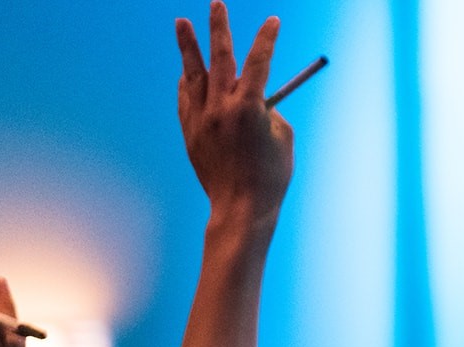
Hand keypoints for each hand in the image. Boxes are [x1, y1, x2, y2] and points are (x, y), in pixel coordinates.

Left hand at [177, 3, 292, 219]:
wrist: (239, 209)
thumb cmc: (270, 178)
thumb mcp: (282, 140)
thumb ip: (270, 113)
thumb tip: (257, 99)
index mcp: (250, 108)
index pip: (259, 62)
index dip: (267, 38)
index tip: (272, 21)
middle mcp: (222, 108)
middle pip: (221, 58)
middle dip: (219, 28)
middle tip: (215, 4)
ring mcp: (202, 119)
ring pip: (193, 74)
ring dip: (188, 47)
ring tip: (181, 23)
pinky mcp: (190, 132)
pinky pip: (185, 99)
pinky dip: (187, 83)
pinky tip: (186, 71)